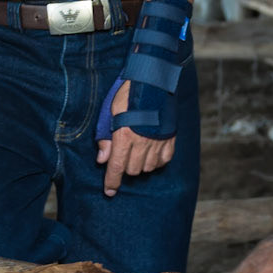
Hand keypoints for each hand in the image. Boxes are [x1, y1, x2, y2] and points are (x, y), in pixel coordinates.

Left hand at [97, 77, 175, 196]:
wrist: (154, 81)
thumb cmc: (128, 94)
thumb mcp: (110, 112)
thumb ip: (106, 137)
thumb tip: (102, 159)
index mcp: (124, 136)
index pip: (116, 167)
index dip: (112, 182)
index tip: (109, 192)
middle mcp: (142, 143)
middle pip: (132, 170)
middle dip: (125, 166)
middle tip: (124, 154)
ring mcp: (158, 142)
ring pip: (147, 168)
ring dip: (140, 164)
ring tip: (137, 150)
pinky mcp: (170, 139)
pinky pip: (163, 161)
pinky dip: (156, 161)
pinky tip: (151, 151)